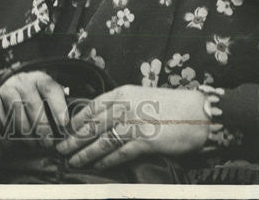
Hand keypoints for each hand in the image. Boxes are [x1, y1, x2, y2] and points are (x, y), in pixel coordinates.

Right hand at [0, 70, 69, 147]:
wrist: (9, 84)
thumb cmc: (34, 95)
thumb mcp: (47, 94)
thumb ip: (58, 105)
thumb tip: (69, 125)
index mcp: (39, 78)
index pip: (50, 89)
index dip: (58, 106)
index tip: (63, 123)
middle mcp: (23, 81)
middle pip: (33, 104)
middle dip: (42, 127)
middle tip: (47, 142)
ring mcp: (7, 89)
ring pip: (17, 113)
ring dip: (25, 132)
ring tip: (32, 144)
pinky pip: (1, 117)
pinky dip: (7, 132)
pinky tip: (14, 141)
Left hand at [55, 85, 208, 169]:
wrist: (198, 112)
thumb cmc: (171, 106)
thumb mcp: (142, 96)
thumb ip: (123, 104)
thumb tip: (105, 116)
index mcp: (122, 94)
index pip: (91, 106)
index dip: (76, 119)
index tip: (65, 129)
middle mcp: (124, 107)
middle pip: (92, 125)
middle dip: (74, 138)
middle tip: (60, 147)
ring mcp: (133, 124)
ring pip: (101, 140)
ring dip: (84, 152)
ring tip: (73, 160)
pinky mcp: (144, 141)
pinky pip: (119, 152)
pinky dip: (106, 160)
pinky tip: (97, 165)